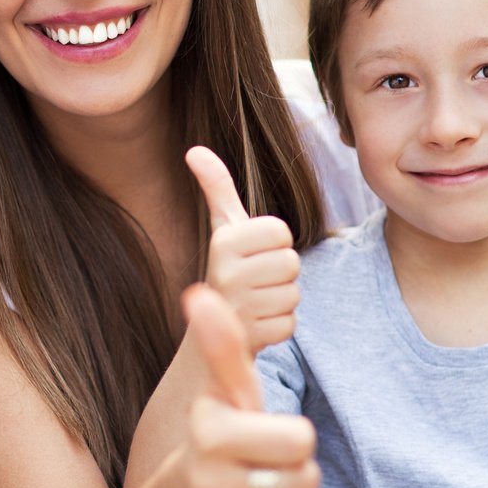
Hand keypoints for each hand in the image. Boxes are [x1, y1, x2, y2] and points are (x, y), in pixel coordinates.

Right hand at [177, 284, 317, 487]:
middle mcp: (205, 481)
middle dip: (296, 472)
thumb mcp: (220, 392)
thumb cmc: (217, 436)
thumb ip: (221, 344)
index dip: (290, 437)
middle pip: (306, 481)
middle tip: (264, 467)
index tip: (258, 435)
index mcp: (209, 433)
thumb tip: (199, 291)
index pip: (300, 440)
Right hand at [186, 146, 300, 352]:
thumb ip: (216, 188)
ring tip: (255, 302)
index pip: (280, 232)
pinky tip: (256, 324)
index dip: (275, 243)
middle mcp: (227, 274)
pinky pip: (288, 324)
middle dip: (280, 273)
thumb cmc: (227, 270)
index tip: (255, 253)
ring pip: (293, 295)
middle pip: (291, 263)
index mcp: (224, 242)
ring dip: (280, 300)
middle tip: (256, 281)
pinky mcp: (251, 338)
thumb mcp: (222, 229)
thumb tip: (194, 149)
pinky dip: (277, 326)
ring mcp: (238, 309)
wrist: (206, 333)